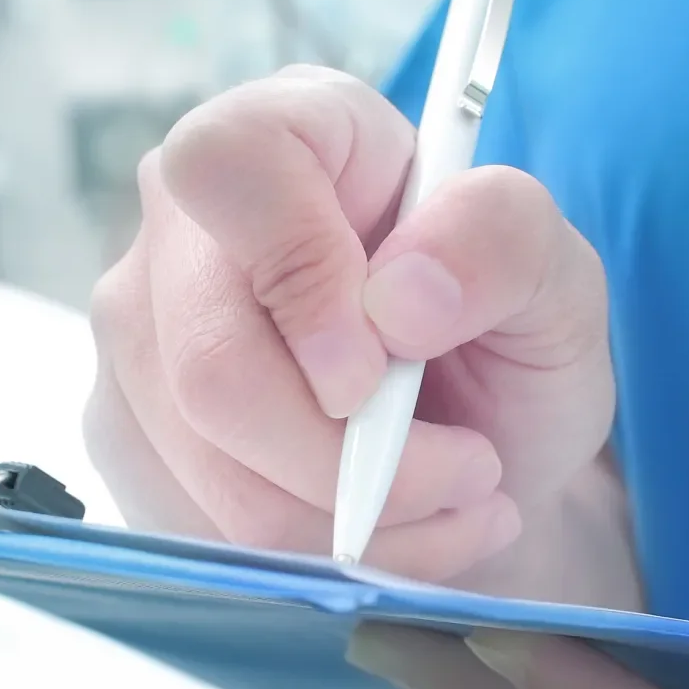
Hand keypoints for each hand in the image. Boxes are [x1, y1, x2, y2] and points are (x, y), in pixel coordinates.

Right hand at [86, 65, 616, 582]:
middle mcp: (187, 224)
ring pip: (208, 466)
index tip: (379, 370)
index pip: (229, 166)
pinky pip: (202, 527)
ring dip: (357, 520)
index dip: (298, 273)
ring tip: (453, 502)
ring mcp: (142, 332)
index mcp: (292, 132)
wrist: (481, 449)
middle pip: (210, 361)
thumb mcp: (558, 277)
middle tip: (470, 471)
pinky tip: (391, 531)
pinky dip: (318, 556)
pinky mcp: (129, 433)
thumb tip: (401, 297)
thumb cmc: (508, 337)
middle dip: (354, 459)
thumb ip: (503, 244)